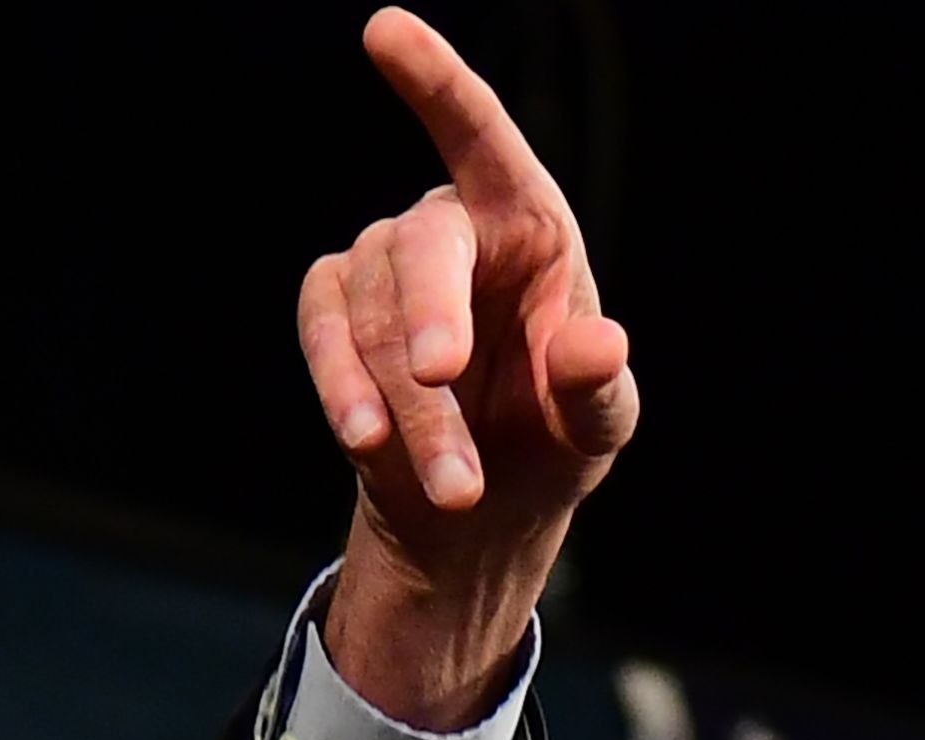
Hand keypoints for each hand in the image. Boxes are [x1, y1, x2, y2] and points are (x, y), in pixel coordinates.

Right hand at [294, 9, 640, 727]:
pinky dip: (344, 387)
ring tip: (457, 484)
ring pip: (373, 315)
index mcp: (528, 224)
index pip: (483, 139)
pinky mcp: (333, 310)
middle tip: (440, 375)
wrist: (480, 507)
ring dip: (412, 405)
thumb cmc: (552, 437)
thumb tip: (599, 344)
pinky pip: (324, 332)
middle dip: (430, 312)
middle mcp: (451, 229)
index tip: (385, 29)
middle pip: (425, 246)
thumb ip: (599, 387)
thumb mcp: (596, 424)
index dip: (437, 82)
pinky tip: (368, 440)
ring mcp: (382, 265)